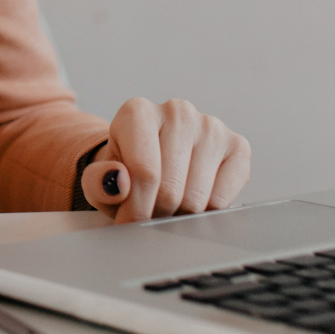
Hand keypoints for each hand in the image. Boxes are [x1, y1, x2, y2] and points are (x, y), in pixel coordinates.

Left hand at [82, 98, 250, 222]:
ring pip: (197, 199)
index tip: (128, 222)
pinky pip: (223, 199)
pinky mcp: (238, 146)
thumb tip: (118, 182)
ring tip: (168, 206)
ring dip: (180, 215)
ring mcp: (211, 126)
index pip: (144, 172)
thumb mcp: (98, 179)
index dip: (135, 208)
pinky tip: (193, 199)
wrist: (151, 164)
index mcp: (137, 111)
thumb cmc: (124, 172)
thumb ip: (97, 182)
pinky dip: (207, 212)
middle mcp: (177, 111)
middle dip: (156, 213)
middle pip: (171, 189)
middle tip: (149, 213)